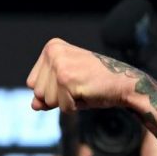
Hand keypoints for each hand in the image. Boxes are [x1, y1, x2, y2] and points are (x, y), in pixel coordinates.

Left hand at [26, 38, 140, 112]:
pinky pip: (61, 107)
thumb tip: (34, 105)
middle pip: (37, 93)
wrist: (124, 83)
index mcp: (51, 48)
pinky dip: (74, 107)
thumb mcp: (64, 87)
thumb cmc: (95, 83)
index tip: (71, 80)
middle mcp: (53, 52)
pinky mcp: (67, 80)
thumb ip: (45, 95)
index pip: (31, 83)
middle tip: (78, 85)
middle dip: (57, 97)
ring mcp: (60, 65)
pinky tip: (87, 93)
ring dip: (65, 102)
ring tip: (82, 89)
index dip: (51, 90)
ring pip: (46, 101)